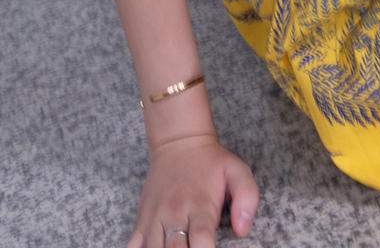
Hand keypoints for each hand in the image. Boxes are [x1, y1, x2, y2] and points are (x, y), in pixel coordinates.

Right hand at [123, 131, 258, 247]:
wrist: (178, 141)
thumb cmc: (211, 162)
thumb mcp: (237, 170)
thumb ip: (247, 198)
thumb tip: (242, 229)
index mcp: (200, 205)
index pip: (201, 240)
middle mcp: (175, 213)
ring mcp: (155, 217)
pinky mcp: (143, 219)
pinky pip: (133, 245)